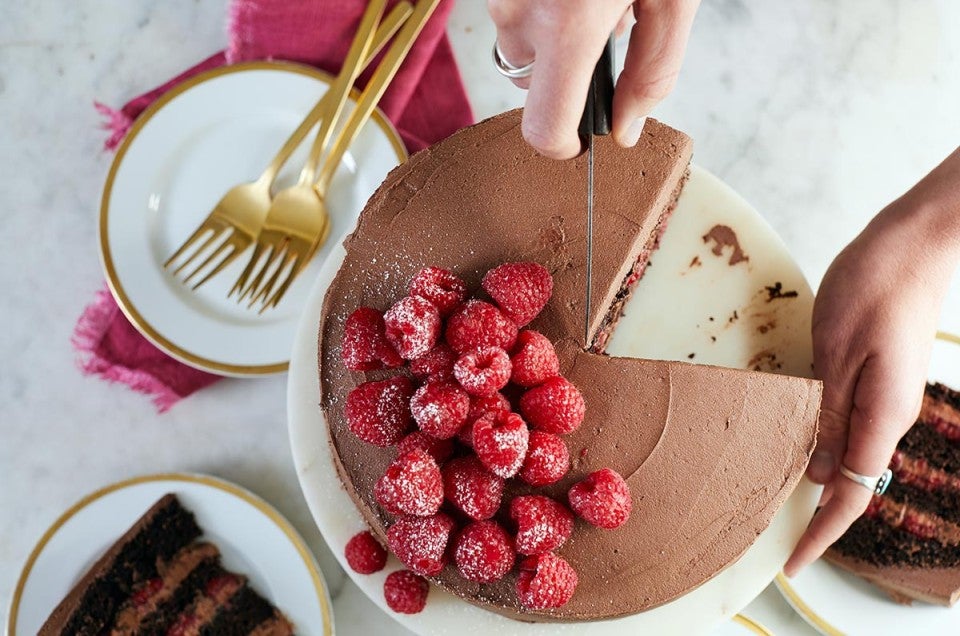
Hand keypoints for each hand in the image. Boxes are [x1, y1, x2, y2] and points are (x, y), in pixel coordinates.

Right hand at [488, 0, 699, 158]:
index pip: (545, 127)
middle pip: (531, 85)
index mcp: (567, 24)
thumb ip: (653, 70)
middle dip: (563, 70)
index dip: (563, 147)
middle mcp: (520, 12)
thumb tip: (627, 129)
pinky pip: (512, 12)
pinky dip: (538, 6)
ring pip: (519, 47)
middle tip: (602, 29)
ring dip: (550, 35)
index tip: (579, 142)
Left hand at [784, 149, 959, 575]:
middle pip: (850, 480)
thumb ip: (827, 413)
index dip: (820, 532)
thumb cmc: (875, 284)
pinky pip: (846, 423)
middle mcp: (888, 413)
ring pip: (847, 453)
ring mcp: (884, 394)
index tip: (791, 562)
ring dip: (813, 478)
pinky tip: (791, 441)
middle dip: (813, 513)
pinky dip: (819, 442)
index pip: (850, 492)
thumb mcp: (837, 350)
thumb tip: (814, 470)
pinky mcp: (874, 375)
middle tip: (770, 534)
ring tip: (771, 497)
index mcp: (882, 414)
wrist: (912, 240)